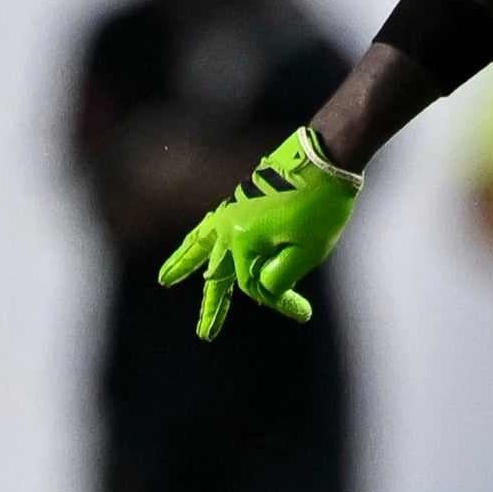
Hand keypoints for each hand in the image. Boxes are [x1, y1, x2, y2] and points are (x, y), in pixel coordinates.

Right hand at [158, 129, 360, 337]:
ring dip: (183, 264)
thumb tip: (264, 291)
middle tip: (205, 335)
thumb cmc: (322, 205)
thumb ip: (281, 277)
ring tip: (165, 281)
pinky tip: (198, 243)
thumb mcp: (310, 251)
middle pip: (218, 274)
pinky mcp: (241, 200)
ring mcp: (232, 210)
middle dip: (213, 307)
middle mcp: (229, 225)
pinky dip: (199, 239)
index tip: (304, 312)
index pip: (254, 286)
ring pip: (201, 244)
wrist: (327, 156)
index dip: (280, 302)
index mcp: (243, 240)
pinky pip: (210, 225)